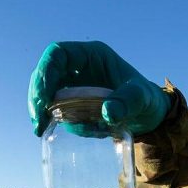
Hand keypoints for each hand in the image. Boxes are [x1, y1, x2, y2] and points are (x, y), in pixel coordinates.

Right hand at [28, 41, 170, 136]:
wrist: (150, 115)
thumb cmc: (147, 99)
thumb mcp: (142, 98)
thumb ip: (128, 102)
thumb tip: (108, 113)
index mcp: (91, 55)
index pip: (58, 54)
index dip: (46, 72)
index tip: (44, 98)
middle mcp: (78, 68)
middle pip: (45, 74)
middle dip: (36, 96)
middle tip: (37, 120)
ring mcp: (74, 85)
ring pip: (46, 93)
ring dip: (40, 110)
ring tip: (40, 129)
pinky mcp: (74, 103)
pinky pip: (56, 110)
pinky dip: (54, 121)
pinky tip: (58, 133)